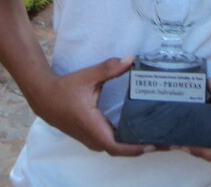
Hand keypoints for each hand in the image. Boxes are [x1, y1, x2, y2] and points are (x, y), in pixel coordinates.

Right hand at [32, 56, 147, 156]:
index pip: (117, 146)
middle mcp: (93, 138)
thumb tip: (130, 59)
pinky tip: (140, 132)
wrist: (44, 99)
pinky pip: (113, 143)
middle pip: (122, 150)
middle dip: (143, 146)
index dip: (136, 147)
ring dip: (136, 145)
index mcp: (92, 126)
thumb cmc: (65, 89)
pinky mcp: (93, 136)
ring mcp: (93, 139)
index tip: (153, 143)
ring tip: (158, 136)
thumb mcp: (87, 77)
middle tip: (166, 140)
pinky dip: (128, 141)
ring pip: (118, 148)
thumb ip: (109, 68)